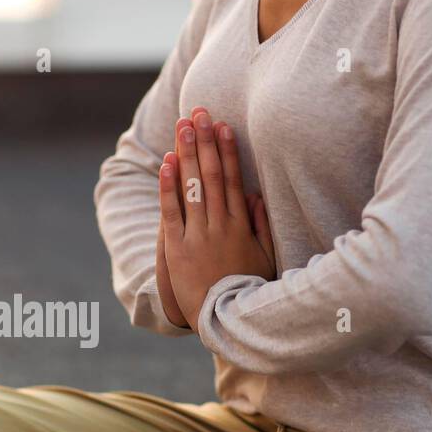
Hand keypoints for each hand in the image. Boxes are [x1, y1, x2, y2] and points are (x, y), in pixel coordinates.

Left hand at [160, 108, 275, 332]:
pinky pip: (172, 212)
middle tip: (198, 112)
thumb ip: (261, 225)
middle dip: (204, 141)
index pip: (232, 179)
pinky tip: (167, 163)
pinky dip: (168, 186)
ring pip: (192, 187)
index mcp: (240, 225)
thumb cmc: (247, 289)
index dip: (226, 150)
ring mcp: (198, 236)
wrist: (226, 319)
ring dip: (186, 154)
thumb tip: (256, 196)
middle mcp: (219, 225)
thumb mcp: (265, 256)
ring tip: (182, 126)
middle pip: (211, 175)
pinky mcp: (178, 249)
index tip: (221, 126)